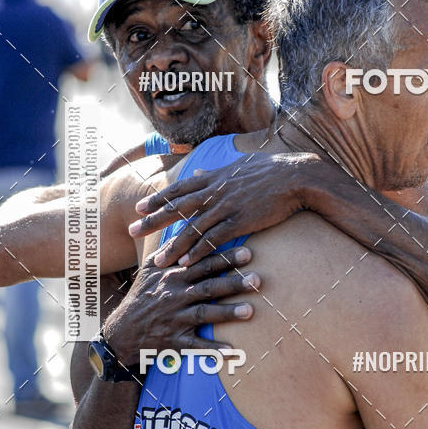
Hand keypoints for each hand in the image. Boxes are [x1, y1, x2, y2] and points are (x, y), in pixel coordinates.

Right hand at [103, 246, 259, 365]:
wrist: (121, 332)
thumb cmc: (142, 298)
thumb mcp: (150, 270)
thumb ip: (169, 250)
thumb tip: (183, 226)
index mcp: (173, 276)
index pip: (203, 264)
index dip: (225, 259)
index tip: (248, 253)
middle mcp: (175, 296)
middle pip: (208, 286)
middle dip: (233, 283)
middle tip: (258, 279)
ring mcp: (174, 319)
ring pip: (204, 314)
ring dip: (227, 313)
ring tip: (250, 311)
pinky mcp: (173, 341)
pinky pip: (195, 346)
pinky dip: (213, 350)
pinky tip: (232, 351)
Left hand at [128, 151, 319, 267]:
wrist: (295, 177)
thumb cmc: (272, 170)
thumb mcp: (240, 165)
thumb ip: (218, 170)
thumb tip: (203, 168)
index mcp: (214, 177)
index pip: (179, 189)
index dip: (158, 200)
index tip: (140, 208)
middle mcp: (214, 191)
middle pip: (177, 208)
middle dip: (153, 221)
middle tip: (132, 231)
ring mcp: (226, 207)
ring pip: (192, 230)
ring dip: (173, 247)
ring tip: (158, 262)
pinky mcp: (239, 222)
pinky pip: (213, 241)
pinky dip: (198, 253)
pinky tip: (186, 263)